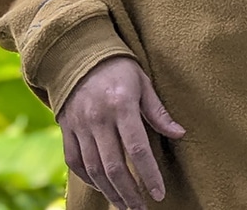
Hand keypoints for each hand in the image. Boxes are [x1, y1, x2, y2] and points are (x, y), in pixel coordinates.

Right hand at [57, 57, 184, 209]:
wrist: (78, 53)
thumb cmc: (118, 67)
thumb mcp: (142, 82)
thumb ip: (158, 111)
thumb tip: (180, 133)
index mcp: (121, 105)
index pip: (138, 148)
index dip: (149, 175)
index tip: (159, 193)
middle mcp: (98, 118)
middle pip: (114, 166)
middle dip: (129, 194)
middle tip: (141, 209)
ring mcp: (79, 125)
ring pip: (94, 169)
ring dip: (110, 192)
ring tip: (125, 205)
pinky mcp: (66, 129)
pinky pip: (75, 161)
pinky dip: (88, 178)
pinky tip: (102, 187)